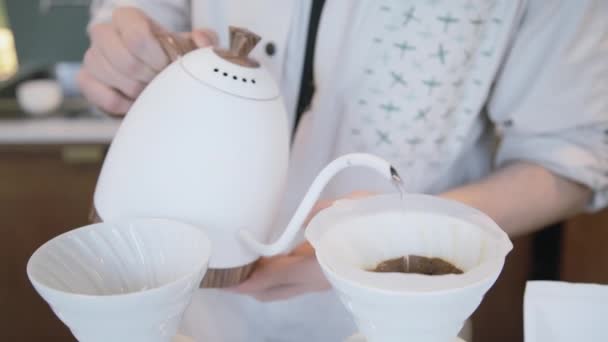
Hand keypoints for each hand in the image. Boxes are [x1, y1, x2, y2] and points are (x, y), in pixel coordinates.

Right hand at [77, 7, 216, 114]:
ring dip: (139, 91)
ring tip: (150, 90)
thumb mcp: (192, 47)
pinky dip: (126, 105)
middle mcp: (104, 33)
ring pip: (114, 78)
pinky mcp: (86, 81)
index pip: (136, 34)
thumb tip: (202, 40)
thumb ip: (205, 40)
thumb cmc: (170, 58)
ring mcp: (92, 57)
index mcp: (128, 18)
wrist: (155, 79)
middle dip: (149, 76)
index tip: (167, 65)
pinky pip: (105, 97)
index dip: (155, 56)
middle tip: (161, 81)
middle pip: (125, 60)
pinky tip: (136, 101)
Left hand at [231, 191, 374, 301]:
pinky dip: (279, 277)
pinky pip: (297, 283)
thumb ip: (311, 216)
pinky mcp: (331, 277)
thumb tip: (296, 223)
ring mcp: (326, 282)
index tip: (225, 280)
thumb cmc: (378, 218)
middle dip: (247, 285)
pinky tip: (274, 263)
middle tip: (227, 273)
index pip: (270, 278)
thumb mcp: (340, 209)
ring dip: (263, 281)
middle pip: (272, 291)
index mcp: (318, 265)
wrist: (413, 237)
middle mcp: (319, 280)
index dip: (244, 280)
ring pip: (284, 290)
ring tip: (244, 266)